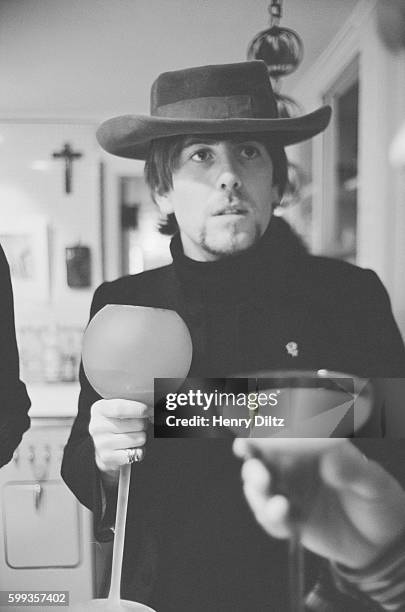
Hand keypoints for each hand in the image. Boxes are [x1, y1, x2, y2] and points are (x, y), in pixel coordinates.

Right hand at [89, 399, 149, 475]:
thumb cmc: (117, 424)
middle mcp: (97, 426)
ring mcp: (101, 443)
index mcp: (100, 409)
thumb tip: (152, 408)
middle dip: (144, 424)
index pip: (120, 408)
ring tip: (133, 436)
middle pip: (135, 424)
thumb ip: (133, 404)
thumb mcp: (120, 408)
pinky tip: (131, 448)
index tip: (149, 410)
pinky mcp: (108, 458)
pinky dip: (139, 451)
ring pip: (139, 438)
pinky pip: (136, 453)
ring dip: (141, 438)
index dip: (139, 409)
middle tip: (140, 425)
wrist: (106, 447)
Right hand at [233, 438, 404, 569]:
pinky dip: (271, 518)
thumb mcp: (371, 481)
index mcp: (308, 445)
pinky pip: (269, 518)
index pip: (279, 430)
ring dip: (258, 493)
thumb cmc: (376, 497)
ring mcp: (288, 491)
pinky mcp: (287, 519)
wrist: (381, 539)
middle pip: (258, 457)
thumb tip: (330, 460)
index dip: (259, 429)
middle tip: (259, 472)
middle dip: (252, 463)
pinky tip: (285, 518)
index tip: (251, 434)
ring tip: (279, 504)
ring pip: (257, 487)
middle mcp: (292, 465)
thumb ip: (351, 470)